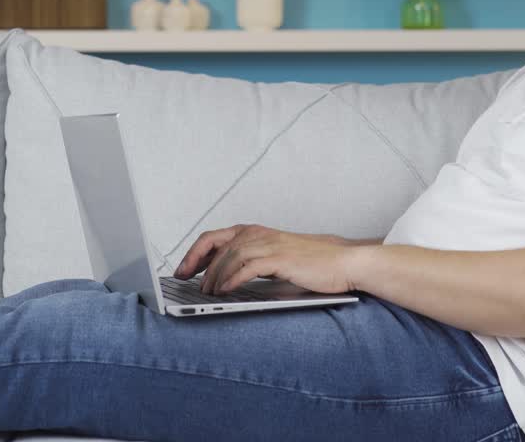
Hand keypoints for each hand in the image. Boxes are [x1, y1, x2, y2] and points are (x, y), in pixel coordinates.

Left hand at [173, 224, 367, 295]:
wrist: (342, 262)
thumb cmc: (310, 263)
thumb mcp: (273, 260)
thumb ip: (250, 264)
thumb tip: (223, 280)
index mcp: (255, 232)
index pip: (214, 237)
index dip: (194, 253)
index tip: (182, 269)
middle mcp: (258, 234)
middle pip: (216, 243)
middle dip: (195, 262)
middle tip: (184, 280)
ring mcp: (269, 245)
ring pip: (229, 256)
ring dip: (213, 274)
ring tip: (205, 291)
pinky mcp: (279, 258)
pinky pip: (248, 267)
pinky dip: (232, 278)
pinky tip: (224, 290)